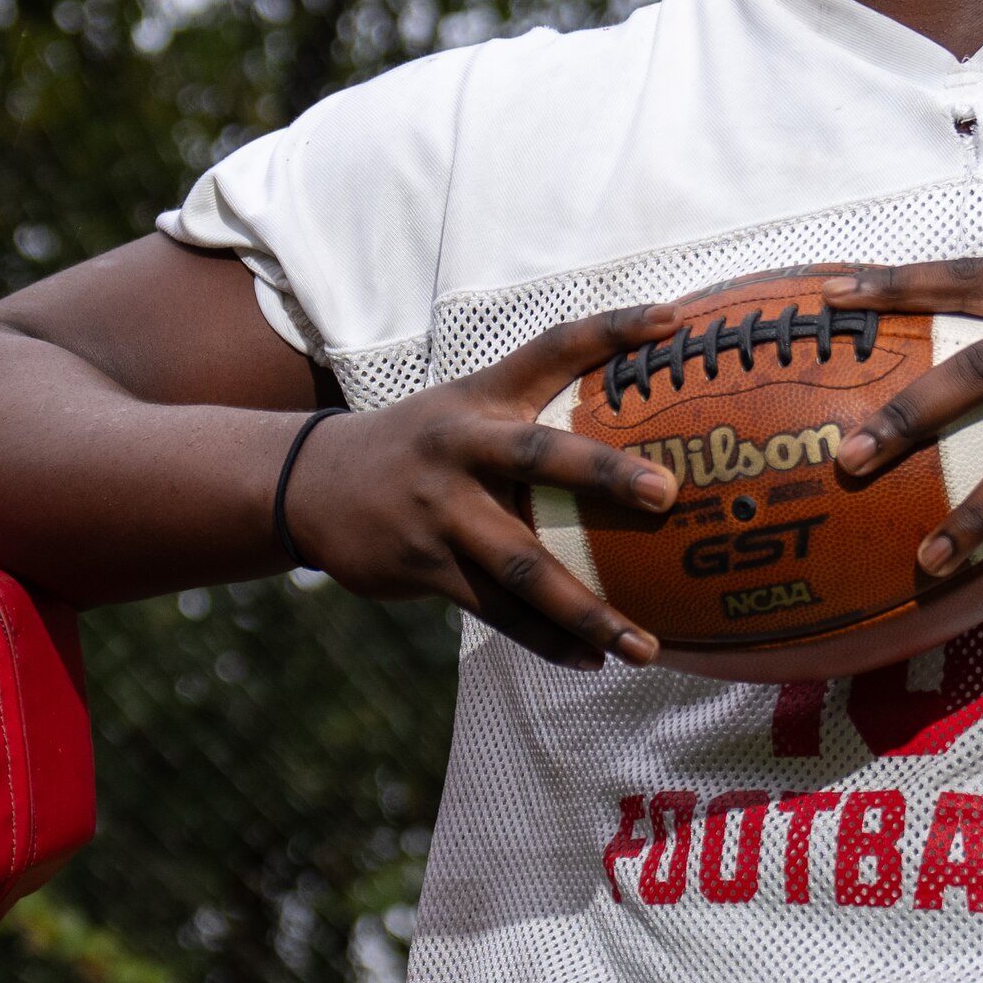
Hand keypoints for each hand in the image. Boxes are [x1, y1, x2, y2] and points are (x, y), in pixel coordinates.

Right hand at [281, 308, 682, 666]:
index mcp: (483, 398)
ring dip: (587, 610)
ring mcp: (442, 510)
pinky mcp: (426, 564)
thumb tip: (639, 409)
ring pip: (524, 565)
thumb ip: (537, 404)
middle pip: (540, 456)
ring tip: (644, 645)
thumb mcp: (468, 406)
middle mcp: (462, 446)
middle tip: (667, 494)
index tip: (670, 321)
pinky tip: (591, 661)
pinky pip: (497, 611)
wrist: (312, 484)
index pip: (552, 348)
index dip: (610, 330)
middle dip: (604, 475)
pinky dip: (546, 640)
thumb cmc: (425, 445)